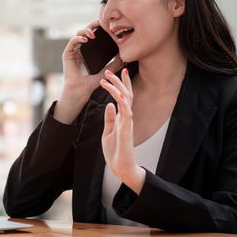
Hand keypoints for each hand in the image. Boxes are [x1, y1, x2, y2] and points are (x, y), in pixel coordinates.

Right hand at [54, 20, 122, 123]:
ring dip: (86, 31)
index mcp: (89, 51)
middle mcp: (81, 49)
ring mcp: (73, 51)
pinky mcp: (67, 54)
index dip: (100, 28)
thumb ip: (115, 63)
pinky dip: (78, 38)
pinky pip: (72, 42)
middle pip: (86, 31)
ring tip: (93, 34)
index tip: (108, 25)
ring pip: (78, 34)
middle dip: (93, 25)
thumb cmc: (92, 83)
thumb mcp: (107, 71)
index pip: (95, 35)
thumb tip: (125, 55)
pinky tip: (85, 39)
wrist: (81, 92)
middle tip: (100, 23)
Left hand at [100, 68, 145, 193]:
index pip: (122, 97)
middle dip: (119, 81)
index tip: (116, 72)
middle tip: (111, 69)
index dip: (120, 84)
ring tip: (109, 78)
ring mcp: (127, 122)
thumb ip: (110, 118)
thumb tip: (109, 105)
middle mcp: (126, 117)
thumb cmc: (115, 151)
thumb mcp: (108, 131)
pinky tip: (119, 95)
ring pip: (126, 100)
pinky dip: (123, 103)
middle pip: (126, 94)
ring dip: (118, 88)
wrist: (120, 167)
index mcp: (121, 117)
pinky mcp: (127, 129)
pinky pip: (126, 114)